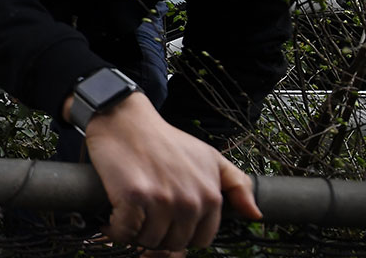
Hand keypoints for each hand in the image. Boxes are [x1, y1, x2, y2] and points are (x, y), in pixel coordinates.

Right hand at [84, 93, 259, 250]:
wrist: (126, 120)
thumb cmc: (165, 140)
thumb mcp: (209, 157)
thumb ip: (237, 185)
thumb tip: (255, 215)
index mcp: (210, 196)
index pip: (200, 240)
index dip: (180, 234)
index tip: (164, 222)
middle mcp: (190, 201)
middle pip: (173, 244)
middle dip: (156, 236)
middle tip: (142, 219)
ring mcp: (162, 200)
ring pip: (148, 241)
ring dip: (134, 234)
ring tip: (127, 217)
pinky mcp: (133, 198)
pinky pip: (124, 232)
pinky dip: (114, 230)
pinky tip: (110, 219)